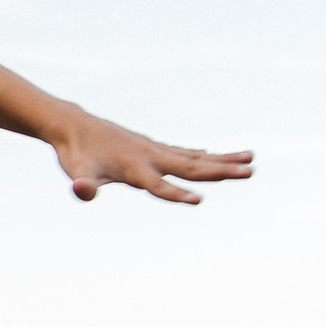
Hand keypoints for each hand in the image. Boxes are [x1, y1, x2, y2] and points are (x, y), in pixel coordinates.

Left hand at [46, 107, 252, 204]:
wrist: (74, 125)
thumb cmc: (75, 154)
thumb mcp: (75, 172)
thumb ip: (82, 185)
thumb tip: (81, 191)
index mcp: (133, 167)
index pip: (158, 185)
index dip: (176, 194)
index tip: (200, 201)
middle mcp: (150, 156)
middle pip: (190, 166)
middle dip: (220, 171)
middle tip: (250, 172)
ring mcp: (154, 149)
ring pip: (194, 157)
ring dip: (222, 160)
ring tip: (251, 161)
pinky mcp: (153, 146)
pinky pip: (184, 152)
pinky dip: (203, 155)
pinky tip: (218, 155)